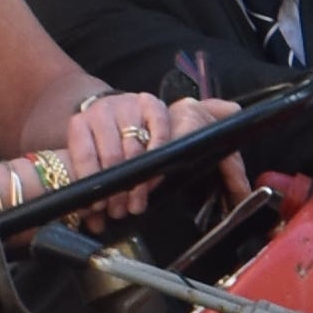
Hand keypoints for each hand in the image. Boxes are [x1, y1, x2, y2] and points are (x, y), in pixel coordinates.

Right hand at [39, 86, 221, 218]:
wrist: (98, 112)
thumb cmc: (140, 128)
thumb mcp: (174, 120)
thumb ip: (208, 114)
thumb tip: (234, 110)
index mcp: (153, 106)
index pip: (162, 129)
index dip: (158, 160)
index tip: (155, 185)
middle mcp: (128, 104)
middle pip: (135, 150)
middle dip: (135, 185)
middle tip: (135, 206)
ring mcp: (102, 112)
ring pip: (111, 157)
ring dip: (113, 189)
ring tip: (115, 208)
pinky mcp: (78, 122)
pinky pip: (84, 155)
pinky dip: (89, 179)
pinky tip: (93, 198)